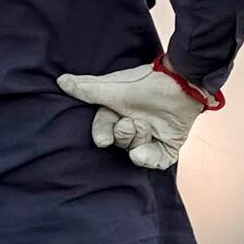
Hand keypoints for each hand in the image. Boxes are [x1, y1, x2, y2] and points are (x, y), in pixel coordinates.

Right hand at [57, 60, 217, 171]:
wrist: (182, 84)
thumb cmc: (146, 83)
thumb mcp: (113, 87)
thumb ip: (87, 88)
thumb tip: (61, 81)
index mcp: (119, 113)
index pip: (103, 130)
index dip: (102, 134)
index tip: (103, 140)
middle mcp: (134, 126)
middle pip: (119, 142)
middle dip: (122, 135)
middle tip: (129, 123)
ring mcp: (151, 136)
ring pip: (135, 151)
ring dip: (137, 140)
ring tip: (145, 125)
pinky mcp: (168, 145)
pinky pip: (156, 162)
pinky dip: (150, 158)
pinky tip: (148, 150)